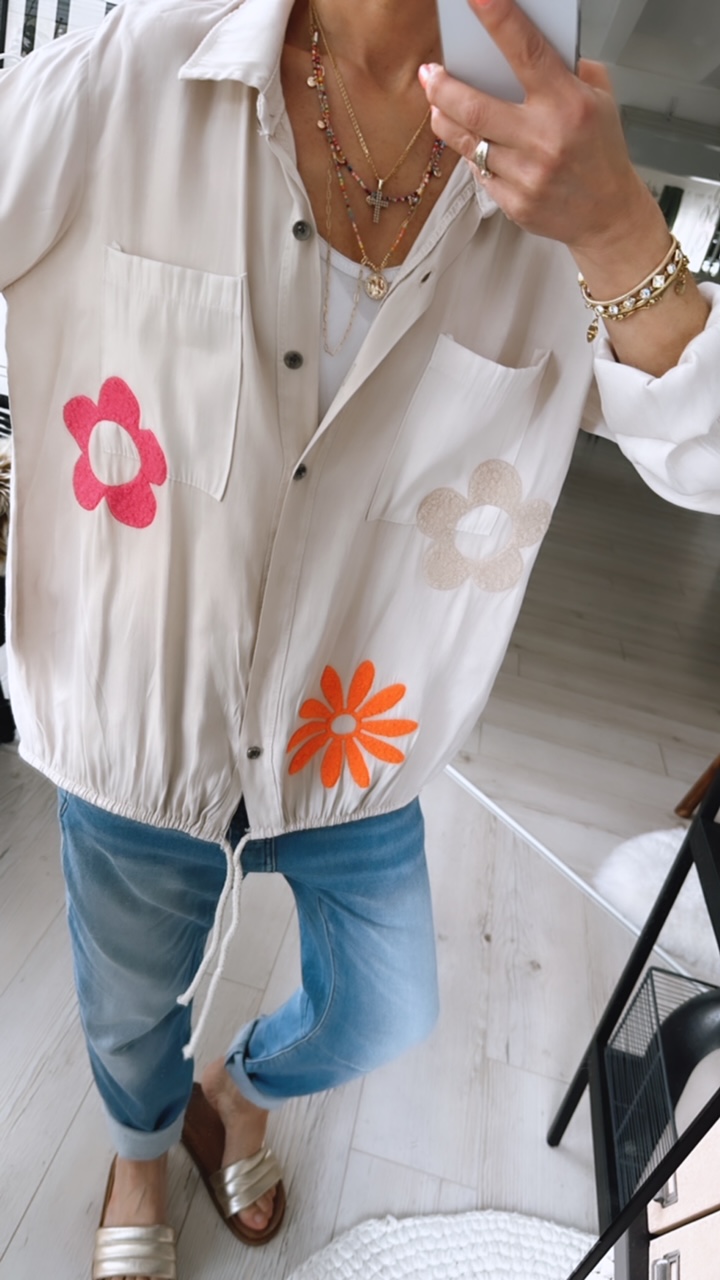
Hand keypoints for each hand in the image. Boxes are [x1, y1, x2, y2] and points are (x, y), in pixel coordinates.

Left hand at [419, 0, 661, 264]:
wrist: (608, 214)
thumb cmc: (601, 151)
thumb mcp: (600, 99)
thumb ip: (567, 69)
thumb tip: (525, 41)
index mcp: (569, 104)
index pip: (526, 52)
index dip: (498, 20)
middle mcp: (545, 139)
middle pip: (474, 107)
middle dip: (443, 87)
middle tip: (429, 73)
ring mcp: (528, 175)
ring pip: (467, 142)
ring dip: (445, 119)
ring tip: (437, 103)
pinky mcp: (515, 204)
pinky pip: (479, 172)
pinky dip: (471, 154)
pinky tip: (472, 144)